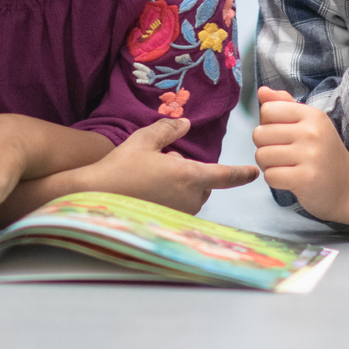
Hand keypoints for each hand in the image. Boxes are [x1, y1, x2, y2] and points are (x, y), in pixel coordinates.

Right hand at [77, 116, 258, 215]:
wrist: (94, 198)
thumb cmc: (120, 168)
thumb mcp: (144, 140)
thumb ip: (168, 129)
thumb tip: (185, 123)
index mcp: (189, 177)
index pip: (224, 176)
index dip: (241, 174)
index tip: (254, 173)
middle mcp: (189, 199)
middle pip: (203, 184)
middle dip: (191, 173)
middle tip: (162, 163)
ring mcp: (178, 214)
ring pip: (189, 196)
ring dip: (179, 186)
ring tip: (150, 177)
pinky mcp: (166, 225)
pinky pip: (177, 208)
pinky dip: (169, 199)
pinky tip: (145, 192)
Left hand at [252, 87, 348, 219]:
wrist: (348, 186)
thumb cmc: (322, 152)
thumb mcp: (309, 123)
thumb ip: (284, 105)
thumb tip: (261, 91)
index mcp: (312, 115)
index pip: (268, 110)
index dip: (267, 125)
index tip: (281, 136)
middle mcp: (312, 132)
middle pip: (259, 134)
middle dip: (264, 146)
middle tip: (281, 154)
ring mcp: (311, 156)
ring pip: (261, 156)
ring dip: (268, 165)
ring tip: (285, 166)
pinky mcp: (306, 179)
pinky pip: (270, 176)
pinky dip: (274, 180)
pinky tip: (289, 179)